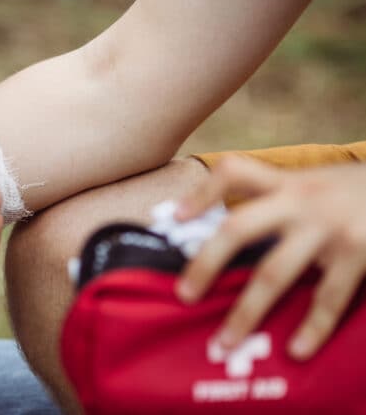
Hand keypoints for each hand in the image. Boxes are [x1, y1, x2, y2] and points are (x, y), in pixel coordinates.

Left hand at [174, 156, 365, 359]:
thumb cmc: (355, 193)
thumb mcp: (315, 183)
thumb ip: (279, 198)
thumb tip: (226, 230)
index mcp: (287, 183)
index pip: (235, 172)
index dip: (203, 192)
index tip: (176, 217)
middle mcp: (301, 202)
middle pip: (238, 228)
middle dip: (206, 263)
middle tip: (184, 295)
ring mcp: (328, 229)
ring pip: (275, 273)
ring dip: (246, 312)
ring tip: (224, 342)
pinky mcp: (359, 253)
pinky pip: (329, 298)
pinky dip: (312, 327)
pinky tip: (297, 350)